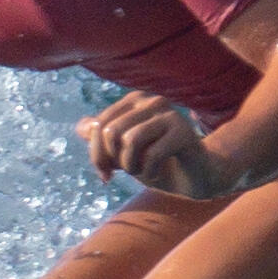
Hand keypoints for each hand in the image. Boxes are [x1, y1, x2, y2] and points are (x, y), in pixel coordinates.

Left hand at [78, 93, 244, 201]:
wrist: (196, 178)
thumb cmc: (157, 163)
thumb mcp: (122, 153)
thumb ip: (100, 139)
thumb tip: (81, 127)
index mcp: (134, 101)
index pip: (97, 125)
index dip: (96, 155)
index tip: (106, 173)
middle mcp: (151, 100)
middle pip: (110, 132)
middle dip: (114, 161)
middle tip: (129, 172)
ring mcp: (169, 114)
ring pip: (129, 141)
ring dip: (132, 166)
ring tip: (143, 170)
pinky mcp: (183, 131)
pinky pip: (151, 155)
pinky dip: (149, 172)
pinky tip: (158, 173)